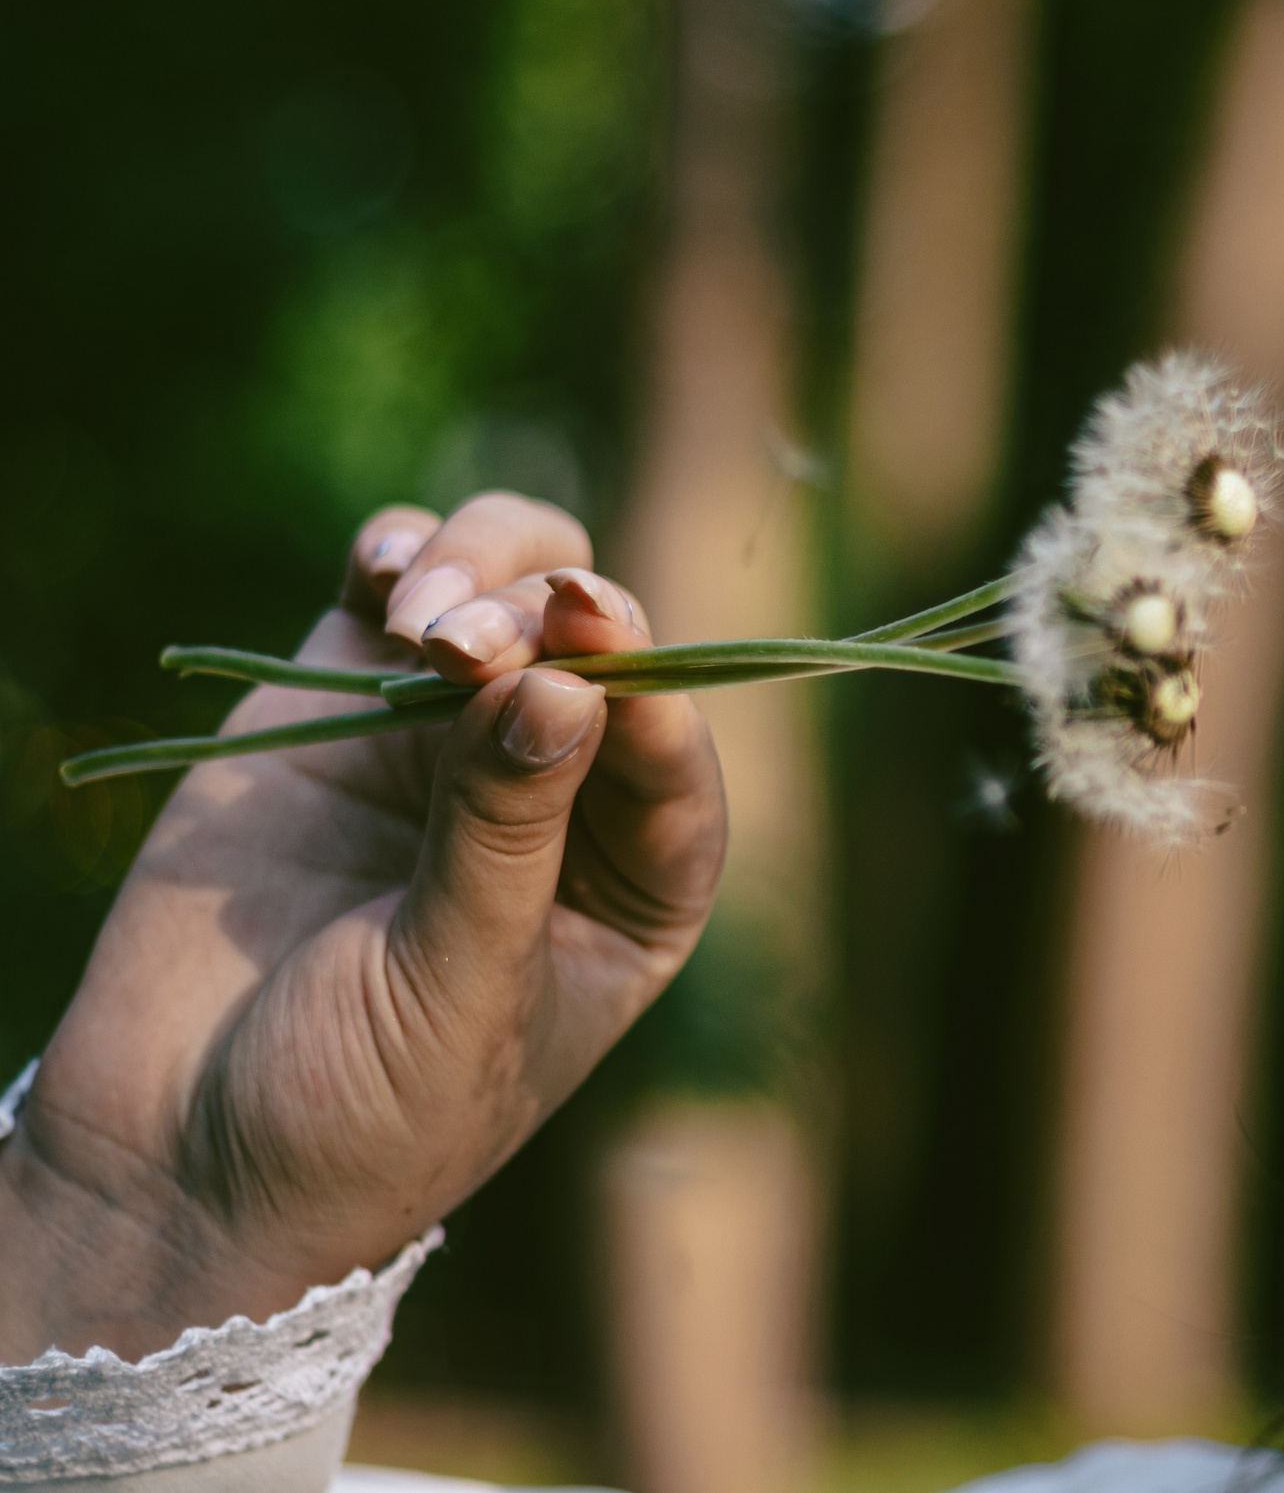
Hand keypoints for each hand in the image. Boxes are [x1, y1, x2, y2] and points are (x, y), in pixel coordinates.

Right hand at [0, 494, 725, 1360]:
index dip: (648, 681)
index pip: (675, 757)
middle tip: (468, 641)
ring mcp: (453, 739)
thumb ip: (503, 834)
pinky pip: (395, 592)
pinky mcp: (340, 706)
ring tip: (422, 624)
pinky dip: (401, 554)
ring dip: (479, 573)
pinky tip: (388, 567)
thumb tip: (563, 684)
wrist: (178, 1159)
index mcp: (637, 886)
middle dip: (550, 616)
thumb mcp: (453, 988)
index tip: (597, 631)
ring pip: (509, 590)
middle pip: (600, 650)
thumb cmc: (359, 1114)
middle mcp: (565, 793)